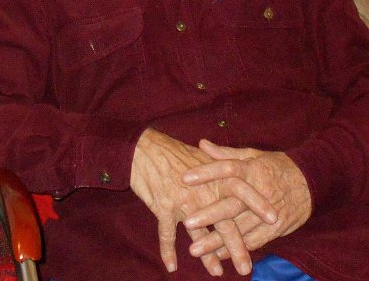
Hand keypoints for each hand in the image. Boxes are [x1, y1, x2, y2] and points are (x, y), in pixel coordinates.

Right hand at [130, 129, 275, 275]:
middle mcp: (202, 189)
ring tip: (217, 273)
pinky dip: (168, 251)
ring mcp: (183, 200)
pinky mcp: (164, 207)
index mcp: (214, 175)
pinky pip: (167, 234)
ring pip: (199, 233)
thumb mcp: (199, 156)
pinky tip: (171, 266)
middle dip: (236, 245)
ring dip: (207, 255)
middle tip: (247, 267)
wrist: (144, 150)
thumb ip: (218, 164)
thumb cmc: (172, 152)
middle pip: (224, 220)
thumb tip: (236, 170)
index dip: (257, 203)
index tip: (274, 219)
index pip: (242, 189)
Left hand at [183, 140, 311, 260]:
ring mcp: (268, 212)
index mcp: (253, 169)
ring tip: (196, 249)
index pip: (227, 167)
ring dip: (218, 241)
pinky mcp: (276, 228)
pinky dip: (235, 250)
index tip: (185, 177)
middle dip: (209, 215)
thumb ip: (226, 153)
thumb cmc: (275, 166)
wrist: (311, 181)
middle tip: (187, 223)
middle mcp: (259, 191)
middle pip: (232, 204)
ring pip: (240, 228)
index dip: (207, 172)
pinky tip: (217, 256)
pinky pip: (253, 241)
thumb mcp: (253, 155)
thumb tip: (201, 144)